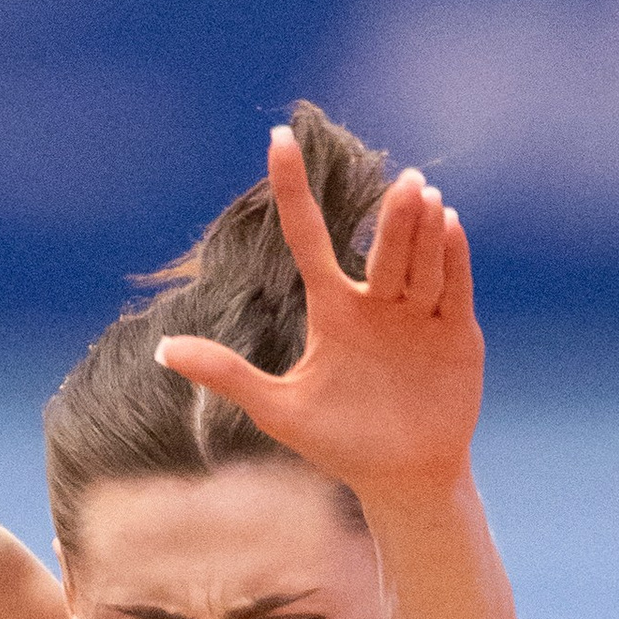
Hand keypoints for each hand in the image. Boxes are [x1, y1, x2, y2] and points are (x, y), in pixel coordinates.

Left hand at [155, 129, 484, 506]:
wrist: (400, 480)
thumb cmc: (338, 444)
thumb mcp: (279, 410)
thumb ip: (227, 375)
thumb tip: (162, 350)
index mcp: (332, 310)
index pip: (309, 236)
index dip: (293, 189)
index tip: (278, 138)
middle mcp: (376, 302)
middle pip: (380, 248)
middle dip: (391, 218)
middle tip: (401, 180)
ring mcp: (418, 315)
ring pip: (418, 262)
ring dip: (421, 230)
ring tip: (421, 195)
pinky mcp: (456, 333)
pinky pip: (455, 288)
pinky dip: (454, 260)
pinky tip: (450, 226)